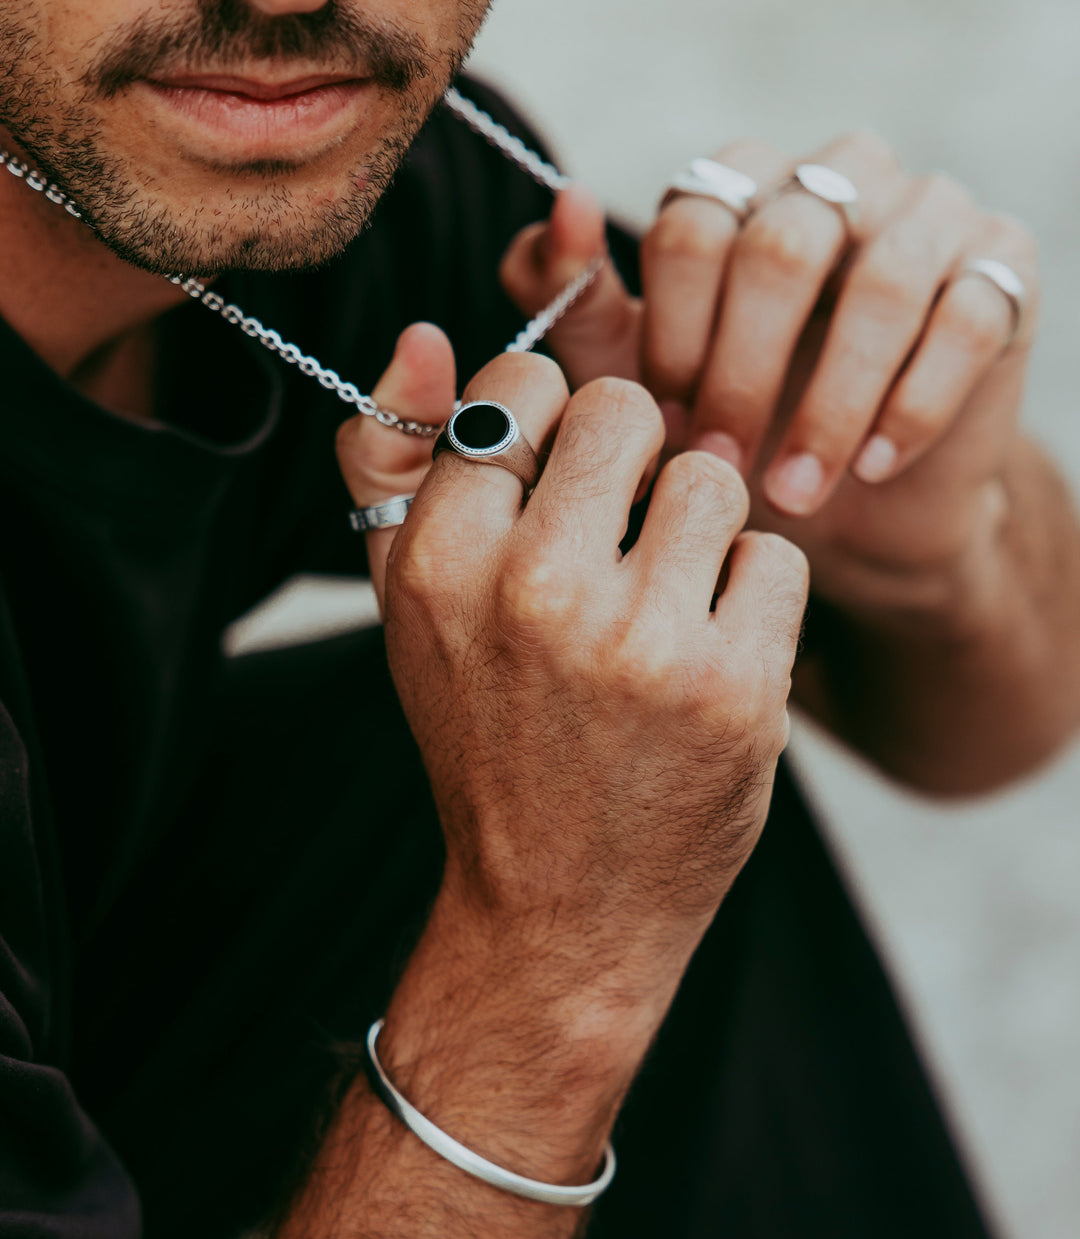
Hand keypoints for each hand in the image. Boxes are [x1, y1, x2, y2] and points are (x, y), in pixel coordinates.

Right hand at [337, 344, 806, 982]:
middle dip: (633, 462)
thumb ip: (391, 461)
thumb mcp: (408, 605)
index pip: (524, 383)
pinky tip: (710, 653)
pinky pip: (776, 555)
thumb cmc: (487, 735)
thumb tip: (423, 334)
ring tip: (663, 603)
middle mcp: (535, 590)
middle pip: (630, 408)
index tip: (556, 480)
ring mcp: (641, 640)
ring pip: (713, 478)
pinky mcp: (732, 685)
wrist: (559, 905)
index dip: (552, 420)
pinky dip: (751, 596)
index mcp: (442, 559)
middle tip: (618, 538)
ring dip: (698, 532)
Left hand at [500, 137, 1038, 608]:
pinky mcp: (1004, 273)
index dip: (673, 331)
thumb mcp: (638, 375)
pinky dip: (911, 407)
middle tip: (719, 462)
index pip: (694, 217)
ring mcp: (930, 214)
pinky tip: (873, 468)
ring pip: (881, 280)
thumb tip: (560, 207)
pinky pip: (966, 320)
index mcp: (747, 184)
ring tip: (794, 493)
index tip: (662, 422)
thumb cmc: (735, 431)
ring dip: (829, 405)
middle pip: (782, 244)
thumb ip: (579, 299)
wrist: (852, 510)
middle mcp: (838, 177)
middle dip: (743, 372)